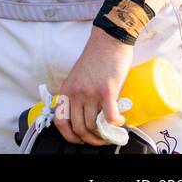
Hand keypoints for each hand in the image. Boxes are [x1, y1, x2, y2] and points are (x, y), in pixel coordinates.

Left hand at [55, 27, 133, 145]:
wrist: (108, 41)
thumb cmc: (95, 59)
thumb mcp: (78, 78)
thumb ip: (78, 95)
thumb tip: (86, 117)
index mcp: (66, 91)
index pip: (60, 121)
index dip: (70, 136)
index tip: (80, 140)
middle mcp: (75, 93)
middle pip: (79, 128)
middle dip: (91, 140)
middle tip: (101, 140)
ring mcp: (90, 93)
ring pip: (94, 126)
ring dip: (104, 135)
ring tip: (112, 133)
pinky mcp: (106, 91)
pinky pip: (110, 117)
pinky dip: (116, 125)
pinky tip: (121, 122)